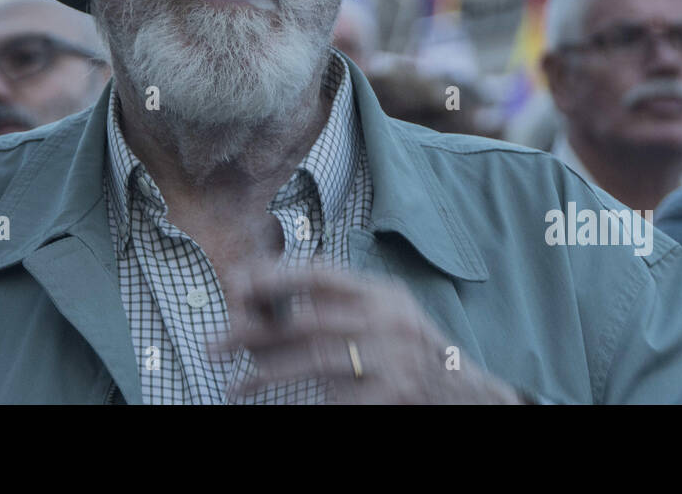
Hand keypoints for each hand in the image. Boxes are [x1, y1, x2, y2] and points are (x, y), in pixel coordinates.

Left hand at [213, 265, 523, 403]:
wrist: (466, 394)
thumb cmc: (411, 352)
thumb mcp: (384, 316)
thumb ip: (337, 307)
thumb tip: (261, 308)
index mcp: (382, 294)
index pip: (320, 274)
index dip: (274, 276)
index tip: (236, 284)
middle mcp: (388, 321)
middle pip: (306, 320)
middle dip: (254, 332)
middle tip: (215, 345)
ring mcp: (392, 361)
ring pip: (313, 361)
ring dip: (266, 373)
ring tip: (235, 385)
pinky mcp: (391, 396)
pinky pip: (334, 400)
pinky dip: (303, 403)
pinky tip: (278, 408)